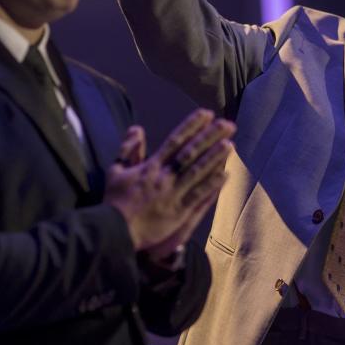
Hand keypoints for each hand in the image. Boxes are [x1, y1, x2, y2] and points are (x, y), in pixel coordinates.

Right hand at [104, 109, 234, 252]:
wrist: (114, 230)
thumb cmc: (114, 201)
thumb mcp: (116, 170)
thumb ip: (128, 149)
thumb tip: (137, 128)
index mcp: (150, 165)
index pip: (175, 140)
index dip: (192, 126)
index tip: (206, 114)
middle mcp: (165, 176)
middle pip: (191, 153)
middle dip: (210, 137)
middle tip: (228, 125)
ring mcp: (173, 194)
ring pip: (197, 172)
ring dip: (214, 158)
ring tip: (230, 145)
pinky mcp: (178, 212)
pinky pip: (198, 196)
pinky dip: (211, 186)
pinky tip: (225, 175)